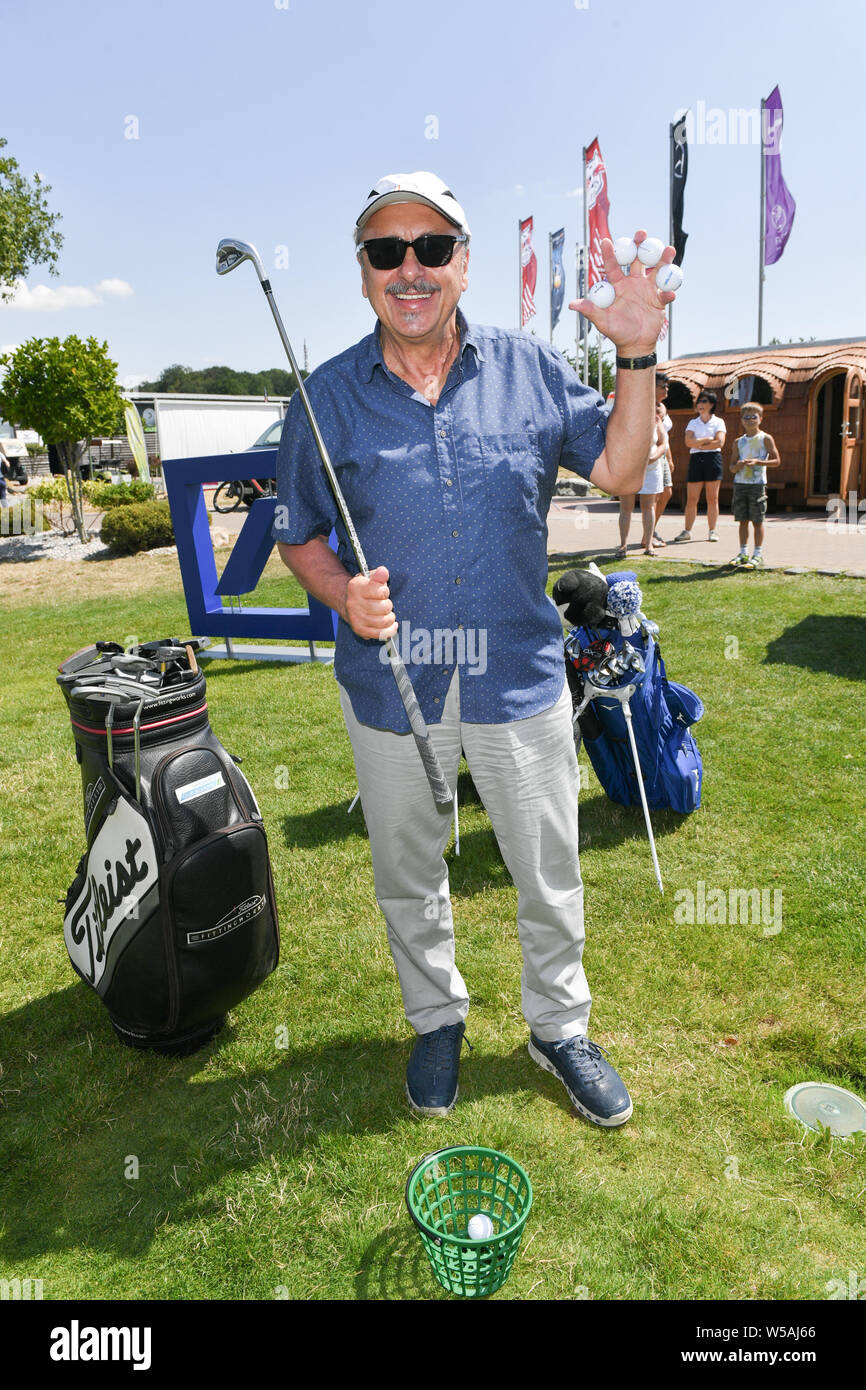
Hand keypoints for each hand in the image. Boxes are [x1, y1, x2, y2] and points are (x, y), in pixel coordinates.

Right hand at [344, 564, 398, 640]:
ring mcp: (356, 618)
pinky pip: (380, 634)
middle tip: (384, 603)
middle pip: (384, 608)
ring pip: (383, 621)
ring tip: (386, 614)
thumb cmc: (362, 590)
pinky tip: (391, 624)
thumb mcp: (369, 578)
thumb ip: (378, 575)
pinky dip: (390, 630)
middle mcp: (354, 604)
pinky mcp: (360, 630)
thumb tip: (383, 572)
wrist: (345, 601)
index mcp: (356, 588)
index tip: (382, 591)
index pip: (381, 592)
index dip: (385, 591)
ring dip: (390, 617)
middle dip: (388, 605)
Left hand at [569, 230, 676, 356]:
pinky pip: (665, 293)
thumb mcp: (602, 321)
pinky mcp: (659, 300)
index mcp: (618, 285)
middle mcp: (633, 282)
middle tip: (642, 233)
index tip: (606, 241)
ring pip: (656, 270)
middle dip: (640, 244)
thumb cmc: (616, 331)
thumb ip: (590, 311)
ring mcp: (648, 289)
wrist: (634, 344)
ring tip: (669, 250)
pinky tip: (670, 294)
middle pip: (638, 259)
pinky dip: (668, 293)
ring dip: (663, 260)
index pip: (613, 265)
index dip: (610, 253)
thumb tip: (572, 305)